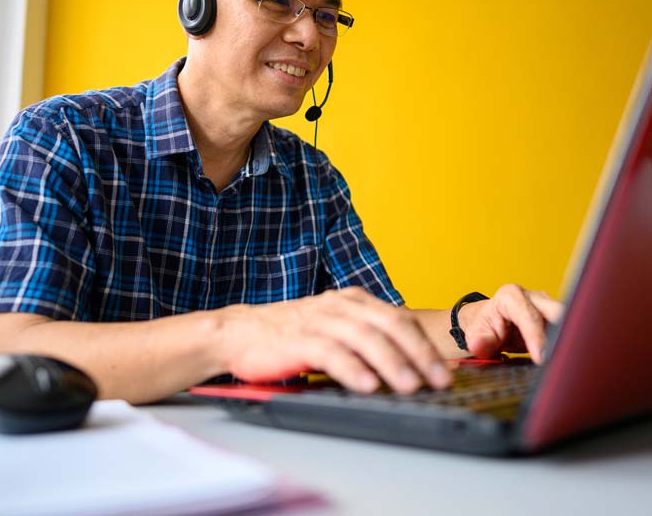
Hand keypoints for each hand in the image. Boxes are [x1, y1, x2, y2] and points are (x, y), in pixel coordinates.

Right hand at [218, 287, 452, 393]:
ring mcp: (318, 321)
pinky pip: (330, 353)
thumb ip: (366, 339)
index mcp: (353, 301)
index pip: (399, 319)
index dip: (425, 344)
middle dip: (419, 353)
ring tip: (411, 386)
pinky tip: (367, 386)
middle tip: (439, 380)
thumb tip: (409, 366)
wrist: (240, 332)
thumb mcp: (334, 329)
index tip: (446, 370)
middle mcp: (339, 306)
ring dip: (391, 362)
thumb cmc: (290, 334)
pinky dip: (352, 369)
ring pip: (364, 337)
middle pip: (389, 324)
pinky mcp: (298, 339)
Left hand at [460, 284, 563, 363]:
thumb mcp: (476, 335)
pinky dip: (571, 346)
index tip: (540, 357)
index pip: (528, 315)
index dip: (535, 336)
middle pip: (557, 313)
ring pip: (570, 322)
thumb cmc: (485, 327)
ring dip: (571, 341)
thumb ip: (479, 341)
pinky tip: (570, 361)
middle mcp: (534, 298)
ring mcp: (549, 309)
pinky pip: (570, 332)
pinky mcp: (559, 322)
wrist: (491, 325)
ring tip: (570, 363)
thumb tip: (479, 345)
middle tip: (564, 359)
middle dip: (564, 333)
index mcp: (511, 296)